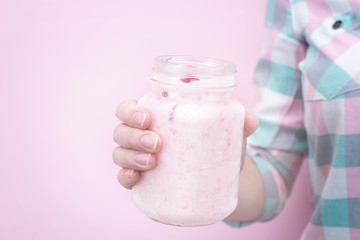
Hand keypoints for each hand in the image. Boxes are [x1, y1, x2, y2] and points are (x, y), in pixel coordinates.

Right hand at [113, 100, 257, 188]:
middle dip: (134, 135)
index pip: (129, 109)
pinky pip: (124, 179)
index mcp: (154, 118)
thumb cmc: (211, 147)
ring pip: (119, 154)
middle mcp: (140, 137)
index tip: (147, 118)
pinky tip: (136, 178)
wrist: (214, 180)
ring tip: (153, 162)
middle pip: (121, 131)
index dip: (130, 111)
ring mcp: (138, 160)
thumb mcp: (222, 133)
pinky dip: (125, 177)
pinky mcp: (142, 182)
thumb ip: (236, 124)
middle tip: (157, 143)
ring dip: (130, 156)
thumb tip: (252, 120)